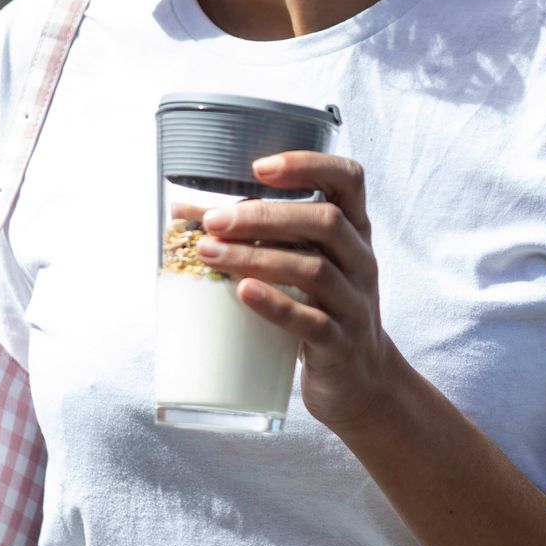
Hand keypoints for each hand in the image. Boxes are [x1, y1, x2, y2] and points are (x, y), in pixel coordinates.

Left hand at [181, 151, 394, 433]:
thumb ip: (261, 237)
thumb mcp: (305, 265)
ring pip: (313, 270)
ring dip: (256, 257)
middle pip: (325, 222)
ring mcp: (355, 303)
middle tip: (214, 221)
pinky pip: (312, 321)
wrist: (360, 380)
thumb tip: (185, 211)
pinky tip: (243, 293)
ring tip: (210, 254)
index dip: (307, 165)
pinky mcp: (340, 344)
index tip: (259, 168)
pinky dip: (275, 305)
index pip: (348, 180)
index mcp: (354, 232)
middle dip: (264, 216)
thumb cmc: (321, 309)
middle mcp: (361, 261)